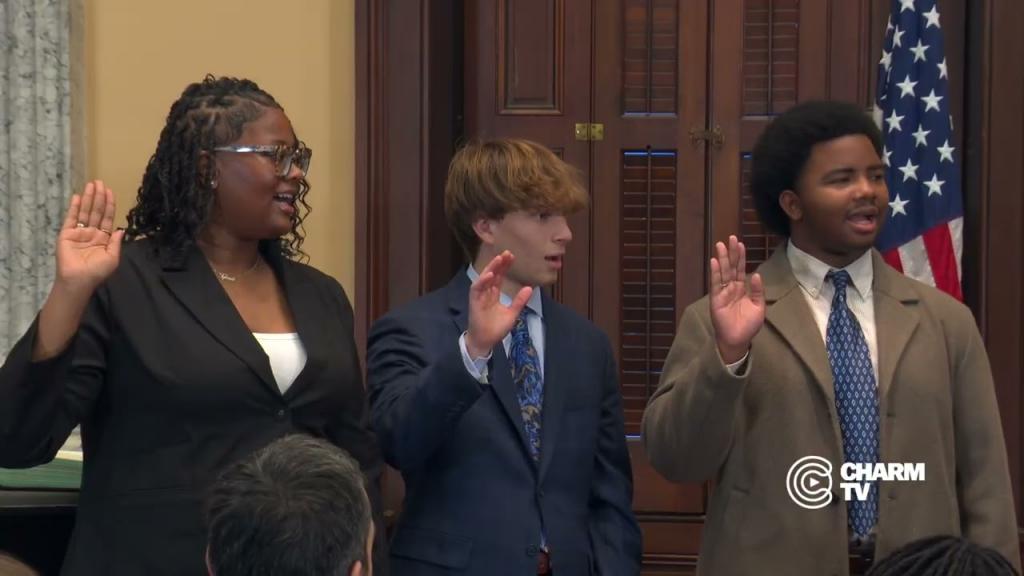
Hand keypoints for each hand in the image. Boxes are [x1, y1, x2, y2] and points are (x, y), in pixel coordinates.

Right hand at [56, 180, 124, 292]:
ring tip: (91, 185)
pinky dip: (75, 207)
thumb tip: (121, 229)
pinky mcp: (67, 233)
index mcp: (104, 238)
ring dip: (89, 198)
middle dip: (99, 197)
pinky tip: (78, 197)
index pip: (108, 218)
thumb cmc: (97, 271)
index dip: (110, 205)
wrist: (79, 280)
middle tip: (100, 182)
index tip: (111, 192)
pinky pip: (71, 218)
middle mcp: (92, 233)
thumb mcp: (112, 257)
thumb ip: (116, 242)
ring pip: (85, 212)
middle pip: (97, 211)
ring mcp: (79, 232)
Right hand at [465, 251, 531, 357]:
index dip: (505, 267)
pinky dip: (482, 281)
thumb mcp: (512, 314)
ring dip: (491, 268)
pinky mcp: (474, 302)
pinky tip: (490, 275)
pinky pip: (476, 289)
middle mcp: (486, 293)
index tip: (512, 257)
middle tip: (507, 253)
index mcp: (494, 294)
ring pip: (484, 278)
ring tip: (499, 259)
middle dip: (499, 263)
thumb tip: (529, 288)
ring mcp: (479, 296)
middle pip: (492, 274)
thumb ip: (519, 301)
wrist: (486, 342)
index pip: (499, 277)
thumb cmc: (496, 329)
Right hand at [709, 235, 764, 362]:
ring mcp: (723, 292)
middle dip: (731, 252)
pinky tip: (714, 262)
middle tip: (731, 237)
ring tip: (720, 245)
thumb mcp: (759, 307)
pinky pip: (716, 284)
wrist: (738, 340)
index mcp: (742, 288)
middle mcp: (732, 288)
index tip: (741, 243)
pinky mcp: (716, 299)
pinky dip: (715, 272)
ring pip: (723, 272)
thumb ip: (758, 291)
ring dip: (721, 258)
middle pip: (731, 267)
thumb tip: (757, 275)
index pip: (741, 269)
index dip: (741, 257)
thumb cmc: (748, 325)